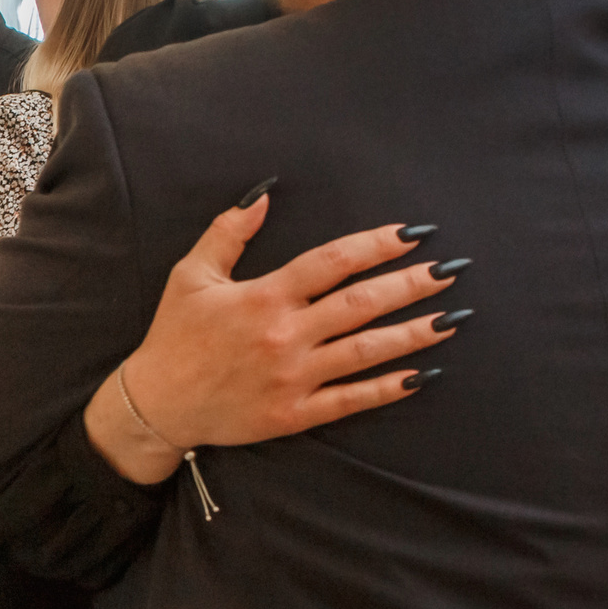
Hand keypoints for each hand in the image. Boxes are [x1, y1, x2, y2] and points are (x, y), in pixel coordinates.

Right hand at [84, 191, 465, 483]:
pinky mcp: (294, 414)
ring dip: (413, 333)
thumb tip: (263, 194)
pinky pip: (350, 400)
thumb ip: (228, 232)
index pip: (332, 262)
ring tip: (451, 319)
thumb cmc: (174, 336)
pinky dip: (388, 388)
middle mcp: (284, 335)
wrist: (156, 405)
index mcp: (263, 297)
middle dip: (410, 285)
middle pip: (361, 304)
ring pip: (366, 351)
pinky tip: (421, 375)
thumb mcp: (191, 274)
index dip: (376, 245)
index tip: (412, 234)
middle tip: (449, 271)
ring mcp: (293, 377)